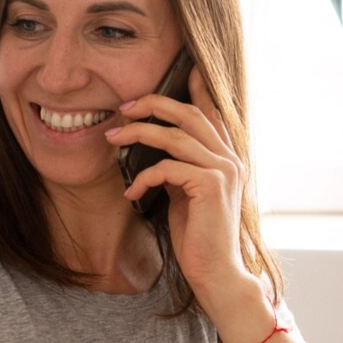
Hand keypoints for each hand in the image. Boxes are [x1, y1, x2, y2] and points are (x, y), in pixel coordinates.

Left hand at [103, 67, 250, 306]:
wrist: (216, 273)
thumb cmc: (198, 239)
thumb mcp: (186, 196)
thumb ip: (180, 170)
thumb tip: (157, 153)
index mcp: (226, 158)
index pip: (212, 112)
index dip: (197, 89)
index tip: (184, 69)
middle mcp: (229, 159)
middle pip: (189, 113)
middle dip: (152, 104)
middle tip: (122, 108)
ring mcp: (223, 171)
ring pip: (176, 135)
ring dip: (138, 134)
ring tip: (113, 140)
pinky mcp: (210, 186)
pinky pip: (168, 167)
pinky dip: (144, 176)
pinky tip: (131, 193)